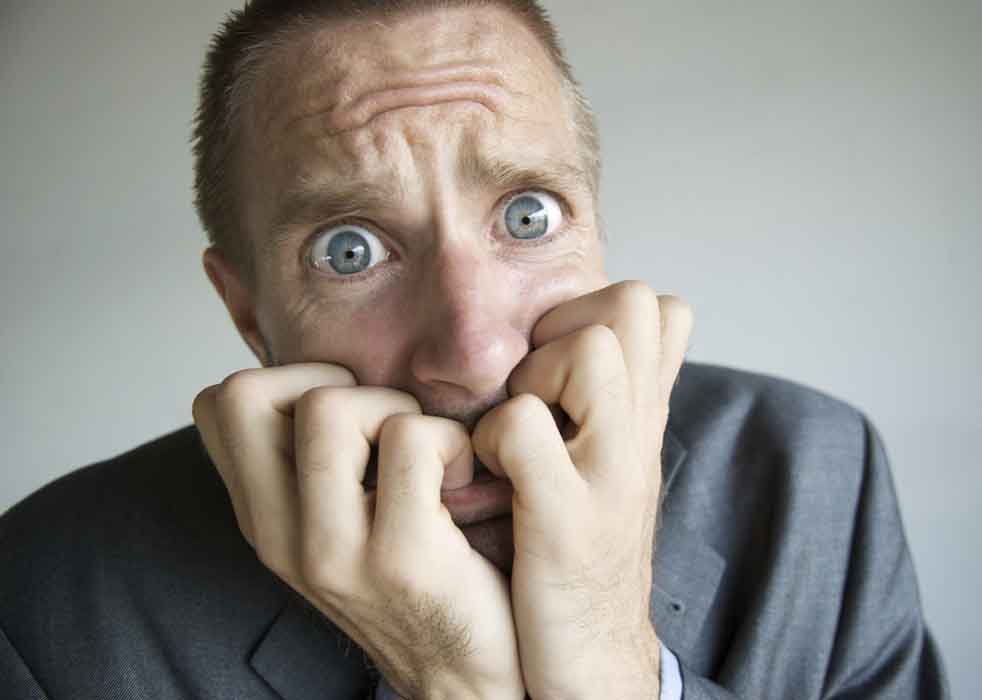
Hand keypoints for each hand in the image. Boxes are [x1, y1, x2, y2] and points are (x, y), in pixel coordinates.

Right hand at [193, 365, 524, 699]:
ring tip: (428, 455)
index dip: (284, 380)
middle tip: (383, 427)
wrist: (465, 680)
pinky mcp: (401, 557)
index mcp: (263, 521)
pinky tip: (463, 479)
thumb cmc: (415, 586)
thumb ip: (315, 464)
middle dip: (330, 382)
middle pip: (247, 392)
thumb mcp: (339, 528)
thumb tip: (331, 375)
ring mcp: (332, 551)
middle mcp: (279, 537)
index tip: (345, 415)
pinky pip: (412, 439)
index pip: (217, 405)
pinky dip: (451, 440)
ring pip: (330, 406)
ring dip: (396, 410)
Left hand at [472, 281, 692, 699]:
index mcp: (645, 418)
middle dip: (567, 328)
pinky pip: (524, 426)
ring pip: (590, 349)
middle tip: (537, 389)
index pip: (658, 304)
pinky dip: (494, 439)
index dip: (593, 312)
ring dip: (535, 377)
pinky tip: (491, 475)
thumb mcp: (613, 465)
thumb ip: (613, 402)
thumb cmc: (584, 552)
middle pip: (635, 301)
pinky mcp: (566, 519)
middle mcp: (641, 434)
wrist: (594, 659)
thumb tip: (605, 337)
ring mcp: (610, 474)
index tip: (555, 367)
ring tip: (516, 433)